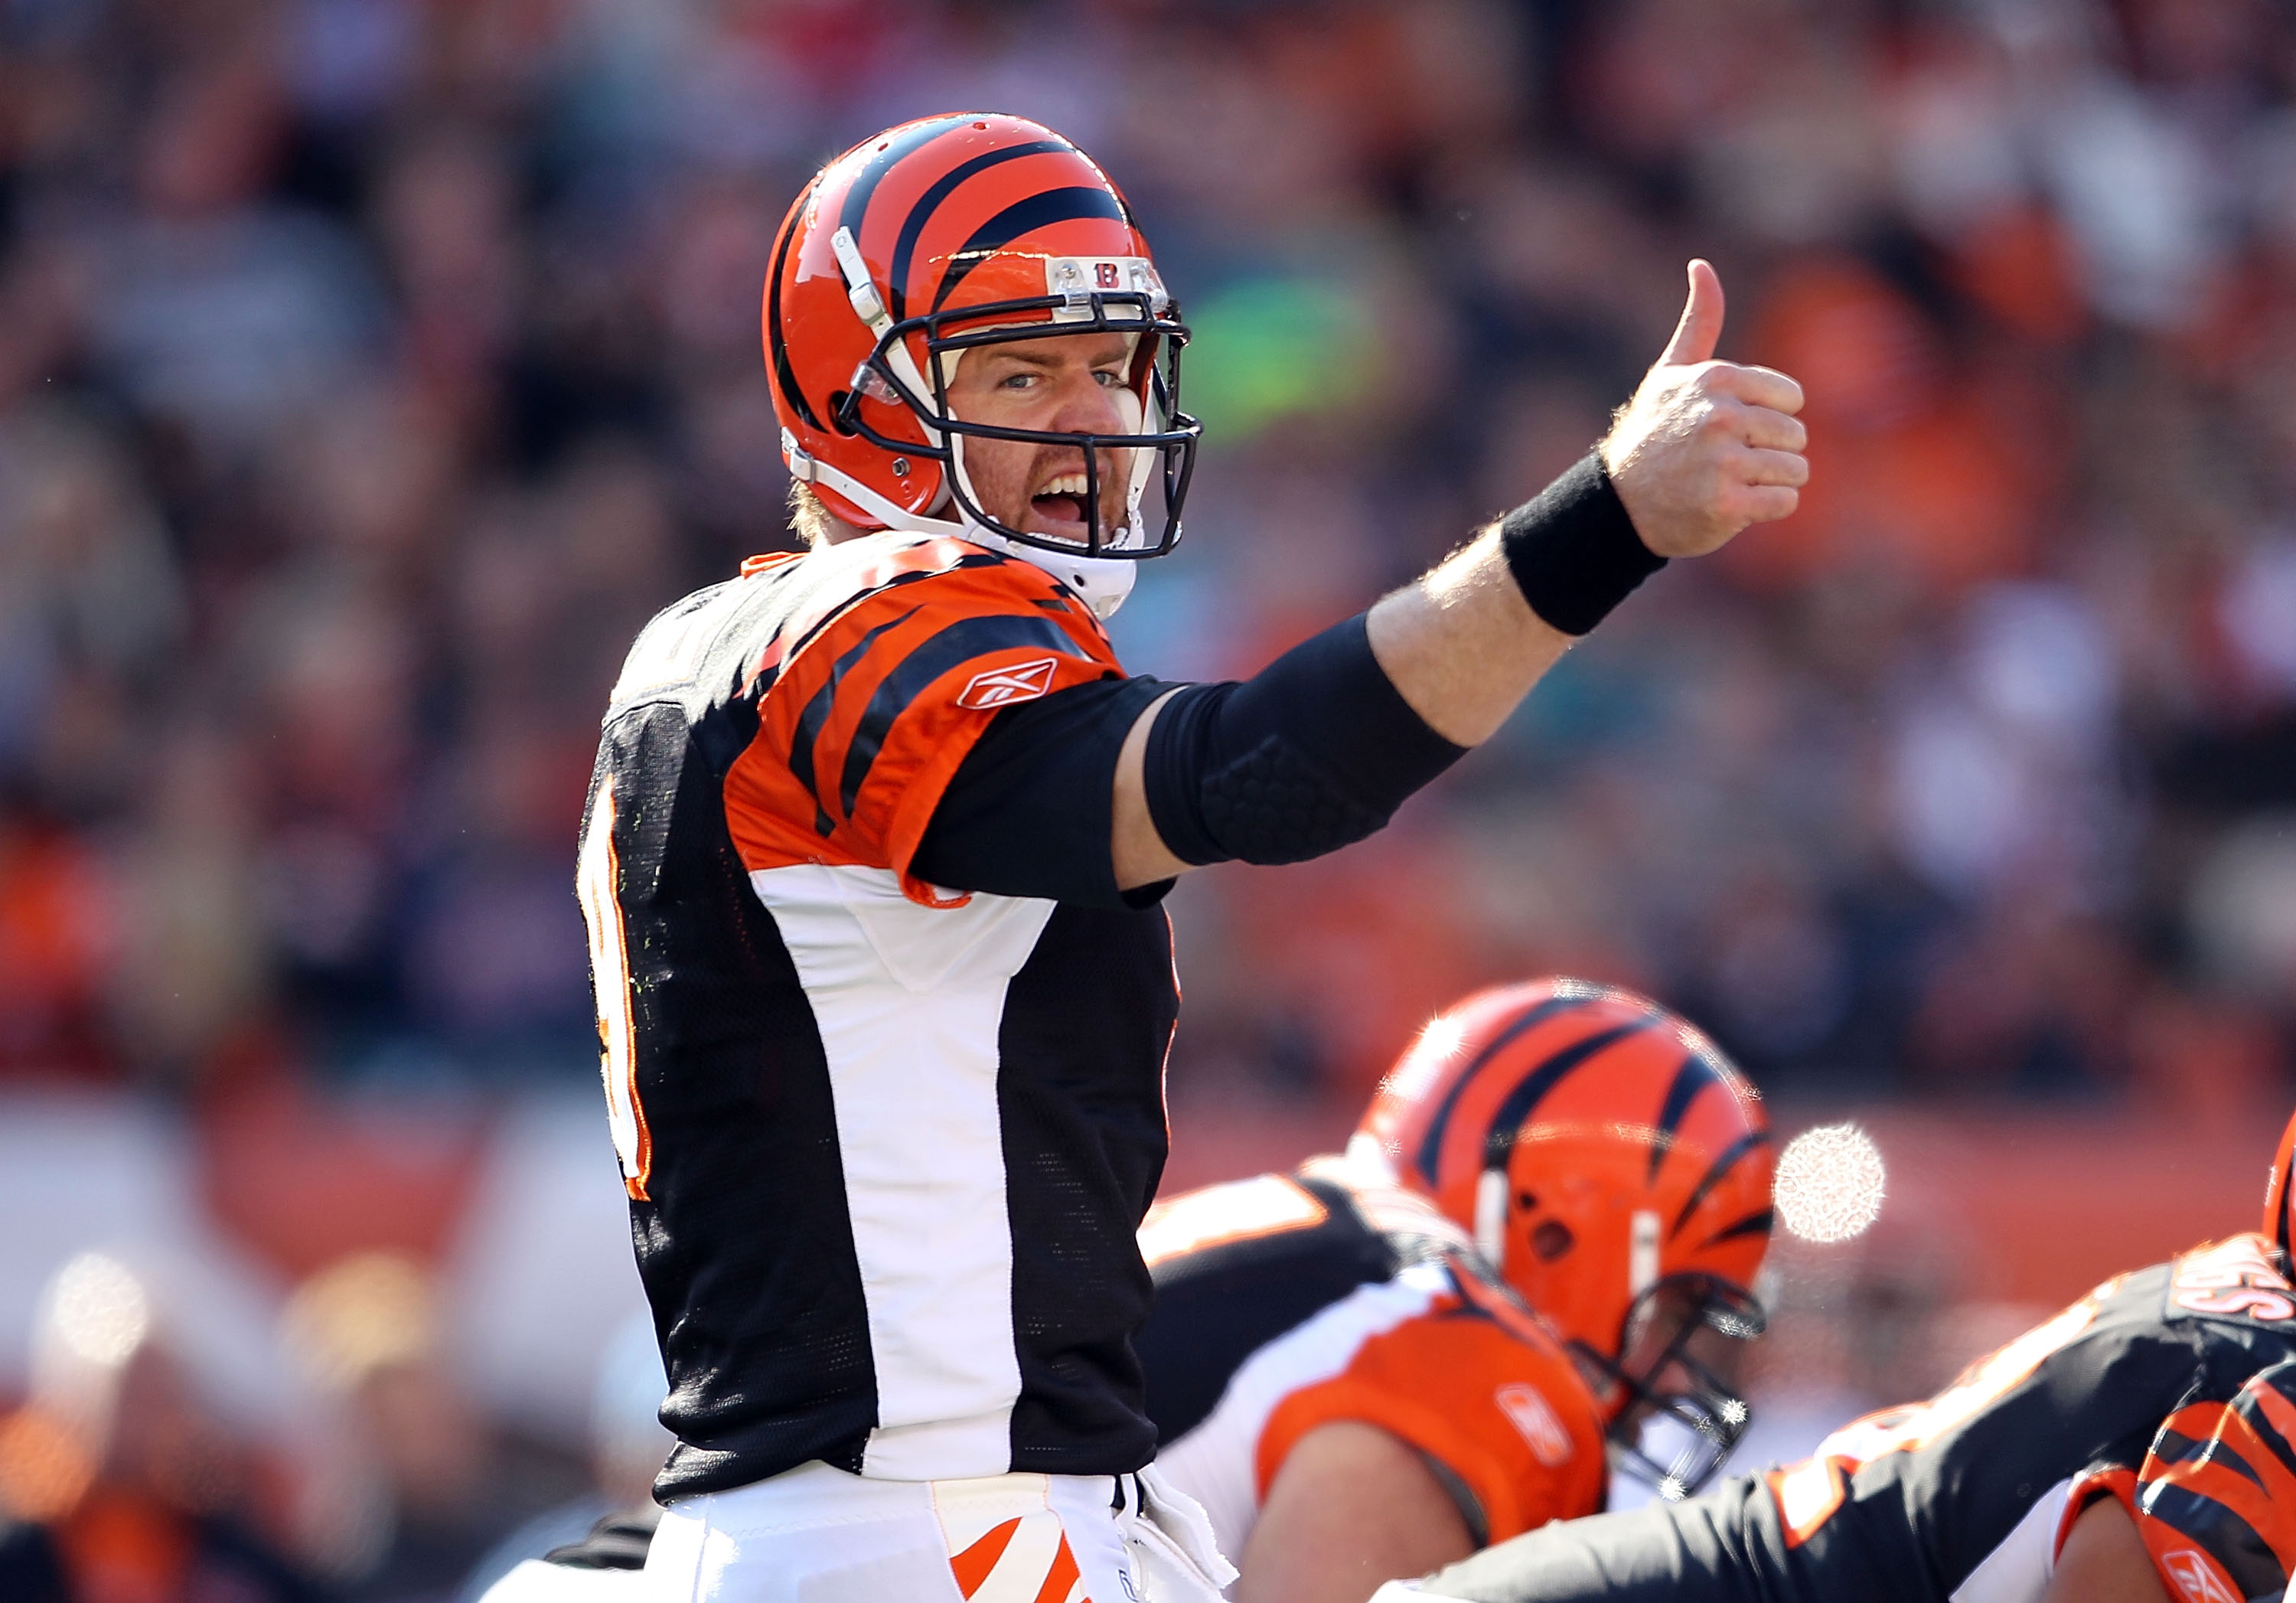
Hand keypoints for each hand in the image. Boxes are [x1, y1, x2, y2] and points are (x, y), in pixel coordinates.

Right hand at [1600, 260, 1807, 558]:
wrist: (1617, 504)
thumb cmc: (1650, 434)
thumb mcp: (1670, 372)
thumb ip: (1699, 320)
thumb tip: (1700, 264)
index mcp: (1716, 380)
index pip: (1791, 398)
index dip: (1769, 416)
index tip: (1731, 428)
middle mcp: (1720, 417)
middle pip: (1796, 435)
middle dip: (1770, 451)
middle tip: (1726, 462)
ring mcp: (1723, 462)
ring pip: (1795, 470)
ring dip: (1770, 482)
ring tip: (1731, 482)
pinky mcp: (1727, 504)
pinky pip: (1785, 502)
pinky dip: (1768, 508)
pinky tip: (1734, 505)